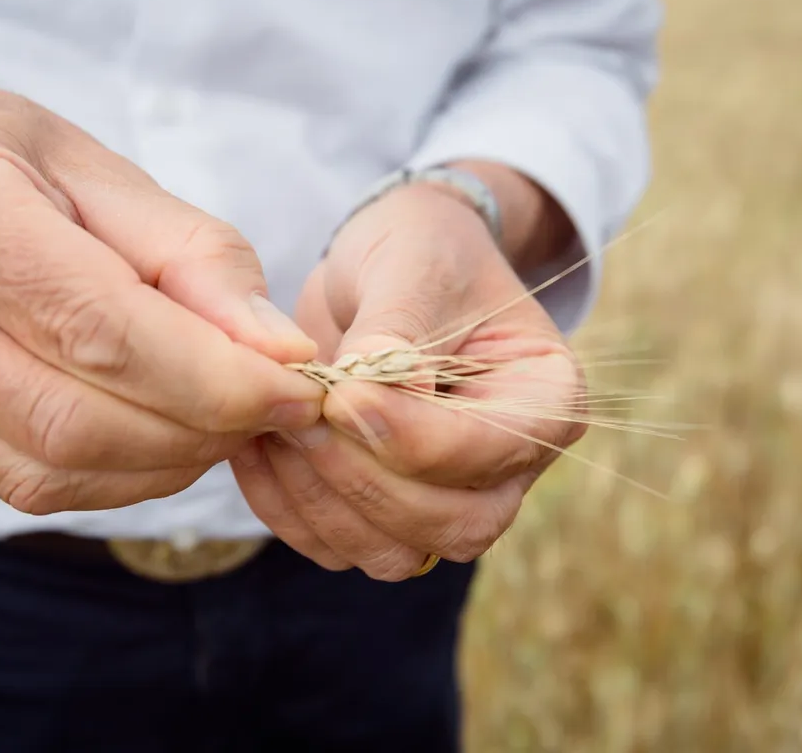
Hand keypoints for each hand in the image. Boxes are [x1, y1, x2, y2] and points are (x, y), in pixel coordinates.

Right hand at [0, 85, 323, 512]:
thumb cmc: (9, 160)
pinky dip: (112, 477)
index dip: (214, 378)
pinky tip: (154, 439)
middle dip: (199, 431)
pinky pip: (21, 485)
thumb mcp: (110, 172)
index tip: (299, 391)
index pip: (99, 329)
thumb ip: (198, 260)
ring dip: (163, 465)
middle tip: (268, 411)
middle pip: (75, 419)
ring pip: (50, 471)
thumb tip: (281, 357)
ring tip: (218, 422)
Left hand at [231, 175, 585, 579]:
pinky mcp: (385, 512)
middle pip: (455, 525)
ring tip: (273, 426)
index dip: (412, 435)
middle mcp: (507, 466)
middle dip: (367, 479)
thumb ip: (397, 329)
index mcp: (546, 399)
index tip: (342, 393)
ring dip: (321, 500)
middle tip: (300, 414)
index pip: (489, 450)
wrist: (383, 265)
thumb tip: (369, 394)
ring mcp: (448, 498)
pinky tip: (254, 448)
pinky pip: (337, 545)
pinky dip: (288, 508)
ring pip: (395, 552)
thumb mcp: (412, 263)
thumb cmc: (416, 250)